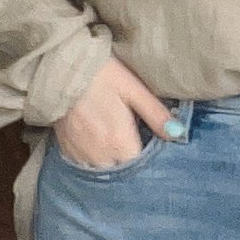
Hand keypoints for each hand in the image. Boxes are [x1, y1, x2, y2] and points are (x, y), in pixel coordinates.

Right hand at [53, 59, 176, 170]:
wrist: (61, 66)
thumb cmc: (101, 74)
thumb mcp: (133, 89)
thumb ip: (156, 114)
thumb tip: (178, 134)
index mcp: (119, 141)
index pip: (139, 168)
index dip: (148, 164)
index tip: (152, 154)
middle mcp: (99, 154)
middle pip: (120, 173)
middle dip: (130, 166)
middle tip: (136, 149)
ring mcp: (80, 153)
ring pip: (101, 173)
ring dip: (111, 166)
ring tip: (118, 150)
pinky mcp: (65, 148)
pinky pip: (83, 166)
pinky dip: (93, 162)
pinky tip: (98, 148)